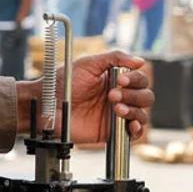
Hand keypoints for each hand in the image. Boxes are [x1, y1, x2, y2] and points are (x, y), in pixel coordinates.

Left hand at [18, 51, 152, 141]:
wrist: (47, 105)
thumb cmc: (62, 83)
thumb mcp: (88, 63)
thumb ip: (115, 58)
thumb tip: (140, 61)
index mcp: (116, 80)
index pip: (140, 79)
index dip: (135, 80)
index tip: (120, 81)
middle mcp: (120, 96)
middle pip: (146, 96)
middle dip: (133, 95)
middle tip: (112, 96)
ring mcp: (117, 115)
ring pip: (142, 113)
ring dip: (134, 110)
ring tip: (116, 110)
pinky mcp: (112, 132)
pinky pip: (134, 133)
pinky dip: (137, 129)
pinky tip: (130, 125)